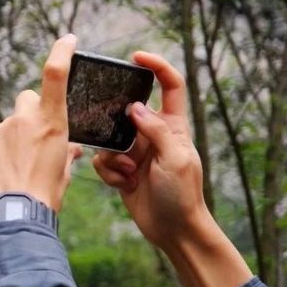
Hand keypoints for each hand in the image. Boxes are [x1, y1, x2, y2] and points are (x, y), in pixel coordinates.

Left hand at [0, 34, 81, 211]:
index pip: (55, 76)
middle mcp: (24, 120)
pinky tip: (7, 173)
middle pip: (29, 99)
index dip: (61, 53)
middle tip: (39, 135)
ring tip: (22, 167)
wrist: (14, 213)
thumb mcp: (64, 172)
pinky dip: (3, 152)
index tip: (67, 40)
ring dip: (18, 137)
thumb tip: (69, 149)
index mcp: (51, 123)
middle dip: (34, 110)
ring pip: (11, 124)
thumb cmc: (45, 193)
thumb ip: (65, 153)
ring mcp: (1, 130)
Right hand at [90, 52, 207, 249]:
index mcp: (173, 126)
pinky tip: (124, 184)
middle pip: (126, 110)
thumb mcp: (176, 159)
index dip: (157, 66)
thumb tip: (134, 106)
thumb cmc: (183, 195)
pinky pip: (103, 159)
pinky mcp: (121, 169)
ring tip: (127, 171)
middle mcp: (152, 134)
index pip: (170, 86)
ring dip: (113, 155)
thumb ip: (156, 129)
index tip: (136, 56)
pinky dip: (109, 171)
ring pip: (109, 136)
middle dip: (116, 119)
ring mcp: (135, 151)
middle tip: (112, 128)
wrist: (174, 230)